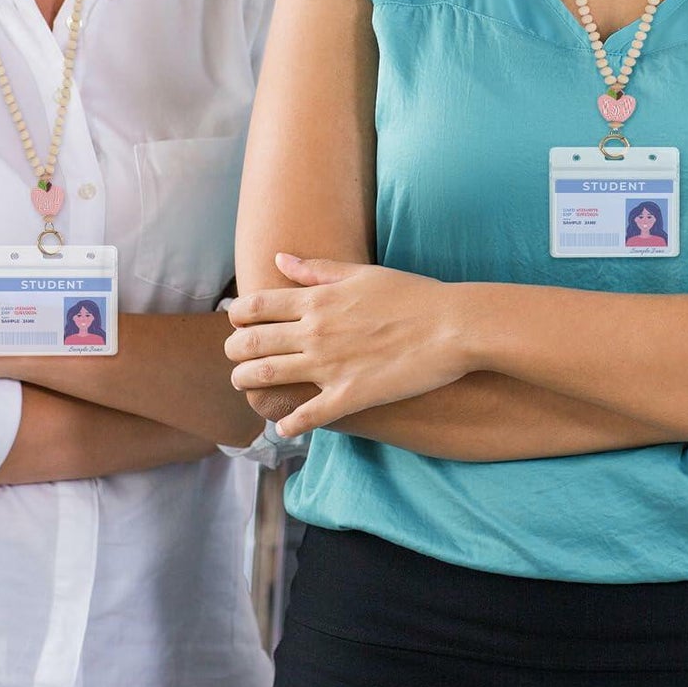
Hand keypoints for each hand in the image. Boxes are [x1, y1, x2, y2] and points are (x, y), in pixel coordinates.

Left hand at [225, 254, 470, 435]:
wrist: (453, 326)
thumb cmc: (413, 295)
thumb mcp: (363, 273)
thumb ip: (317, 269)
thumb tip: (279, 259)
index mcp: (317, 300)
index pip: (255, 307)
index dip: (237, 316)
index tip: (237, 323)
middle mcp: (315, 332)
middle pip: (251, 344)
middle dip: (234, 351)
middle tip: (235, 357)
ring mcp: (329, 366)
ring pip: (267, 378)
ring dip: (247, 382)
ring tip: (246, 385)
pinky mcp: (349, 396)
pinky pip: (306, 416)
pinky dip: (289, 424)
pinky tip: (283, 427)